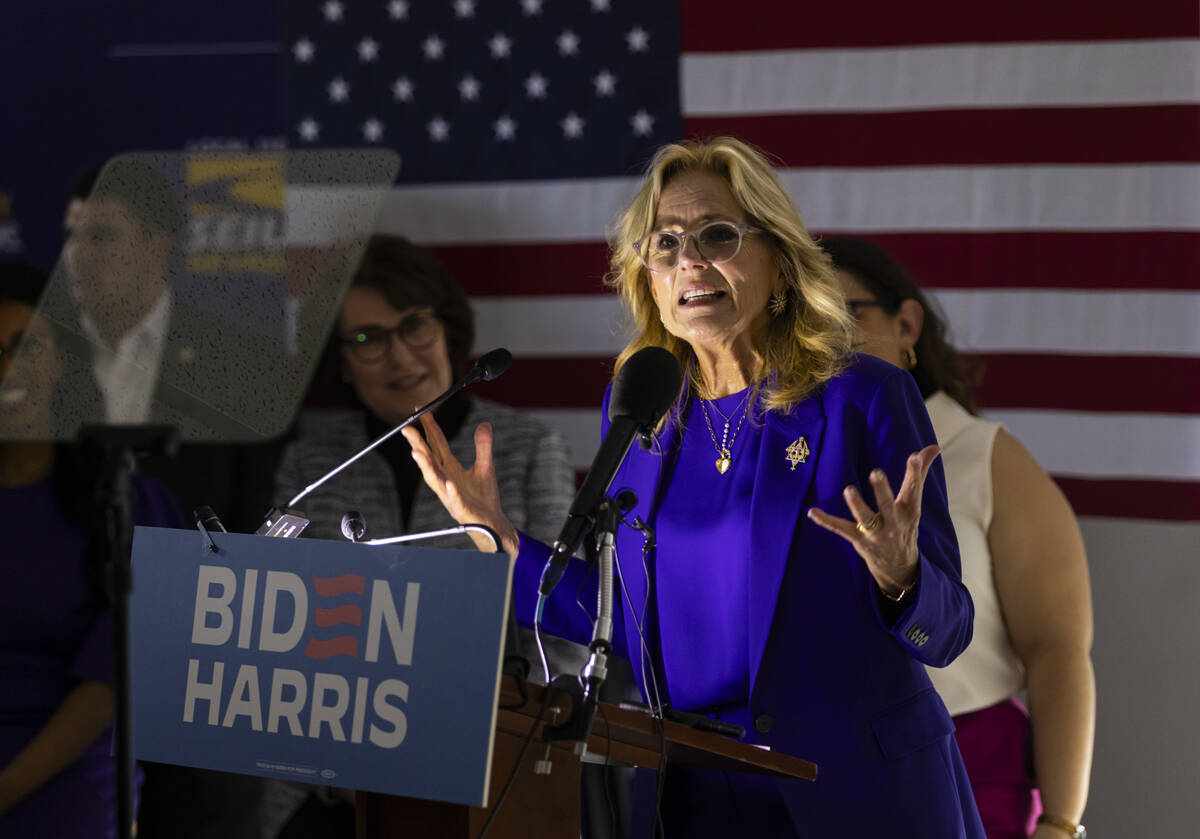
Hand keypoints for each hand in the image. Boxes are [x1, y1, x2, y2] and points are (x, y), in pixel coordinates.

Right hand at [401, 413, 519, 558]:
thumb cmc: (484, 498)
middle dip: (418, 443)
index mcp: (451, 468)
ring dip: (425, 466)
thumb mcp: (486, 467)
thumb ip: (483, 446)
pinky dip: (451, 491)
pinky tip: (450, 483)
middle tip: (407, 428)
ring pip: (434, 479)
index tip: (420, 411)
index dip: (429, 428)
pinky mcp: (461, 509)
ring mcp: (451, 495)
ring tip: (416, 453)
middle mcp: (446, 480)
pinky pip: (455, 499)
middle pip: (430, 459)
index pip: (437, 444)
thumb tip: (484, 424)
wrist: (491, 523)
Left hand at [806, 444, 940, 595]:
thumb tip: (933, 447)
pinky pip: (841, 529)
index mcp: (909, 511)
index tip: (912, 457)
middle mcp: (894, 523)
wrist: (899, 566)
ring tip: (849, 490)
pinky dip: (827, 521)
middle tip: (876, 473)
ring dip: (857, 505)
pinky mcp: (859, 541)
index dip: (913, 474)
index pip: (913, 490)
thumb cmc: (904, 525)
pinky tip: (812, 512)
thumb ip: (919, 473)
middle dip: (882, 490)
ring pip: (865, 519)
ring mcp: (876, 534)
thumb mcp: (913, 503)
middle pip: (888, 505)